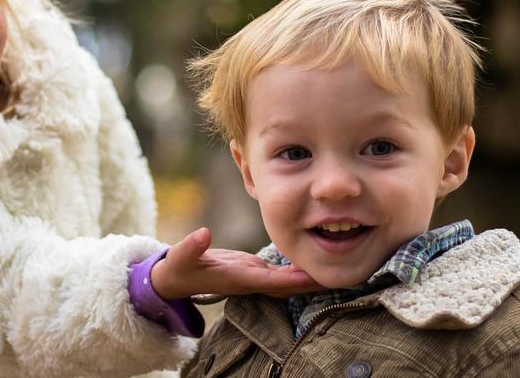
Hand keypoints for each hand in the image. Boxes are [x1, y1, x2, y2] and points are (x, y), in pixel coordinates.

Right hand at [150, 227, 323, 299]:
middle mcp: (252, 281)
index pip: (271, 282)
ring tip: (339, 266)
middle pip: (289, 286)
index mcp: (238, 279)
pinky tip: (316, 259)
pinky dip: (300, 269)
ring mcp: (255, 277)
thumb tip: (202, 233)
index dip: (293, 280)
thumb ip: (190, 246)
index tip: (315, 274)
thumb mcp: (181, 256)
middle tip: (343, 274)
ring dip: (311, 276)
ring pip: (289, 280)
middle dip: (313, 282)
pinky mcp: (255, 269)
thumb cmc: (179, 268)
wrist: (177, 279)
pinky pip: (283, 273)